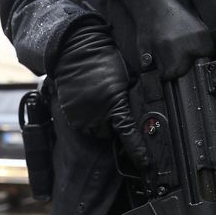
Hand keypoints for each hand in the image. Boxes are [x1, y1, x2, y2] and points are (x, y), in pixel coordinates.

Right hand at [52, 24, 148, 168]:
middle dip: (114, 125)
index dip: (138, 152)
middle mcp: (96, 116)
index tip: (145, 164)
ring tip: (100, 103)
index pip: (129, 136)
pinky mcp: (70, 114)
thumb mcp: (125, 79)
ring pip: (96, 131)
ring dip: (100, 123)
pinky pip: (82, 125)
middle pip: (110, 134)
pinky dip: (87, 118)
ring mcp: (81, 117)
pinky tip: (89, 103)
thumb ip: (128, 100)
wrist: (77, 50)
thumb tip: (134, 114)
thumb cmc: (104, 60)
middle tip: (113, 107)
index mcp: (115, 106)